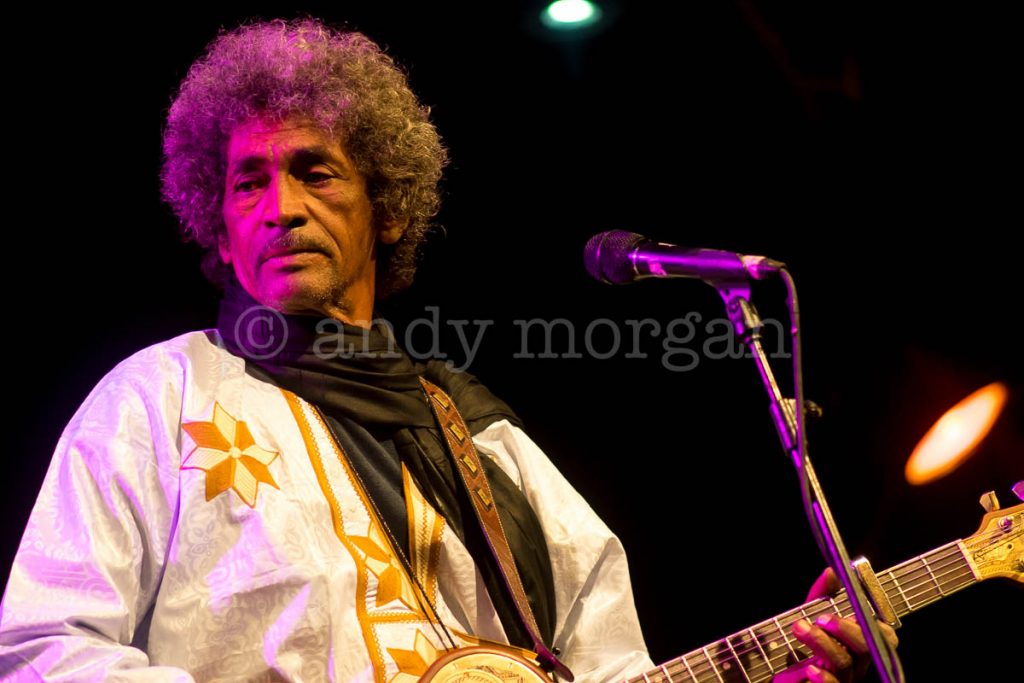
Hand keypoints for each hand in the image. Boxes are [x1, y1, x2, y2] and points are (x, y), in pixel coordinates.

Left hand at [772, 568, 898, 682]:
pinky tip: (809, 669)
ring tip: (799, 627)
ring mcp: (844, 680)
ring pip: (845, 663)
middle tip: (821, 618)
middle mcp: (857, 664)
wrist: (780, 670)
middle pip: (867, 648)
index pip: (886, 637)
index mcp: (859, 644)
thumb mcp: (809, 613)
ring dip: (821, 643)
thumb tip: (832, 571)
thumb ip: (822, 594)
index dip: (878, 625)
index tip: (856, 610)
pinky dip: (823, 678)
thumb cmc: (801, 641)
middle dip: (846, 630)